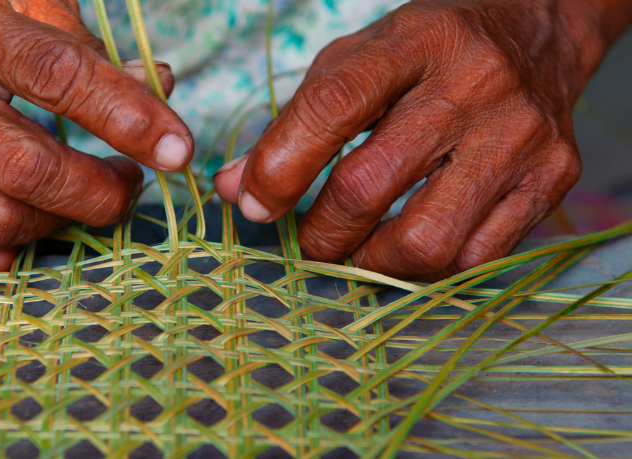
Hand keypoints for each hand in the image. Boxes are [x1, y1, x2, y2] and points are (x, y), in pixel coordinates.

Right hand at [0, 0, 192, 271]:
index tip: (175, 150)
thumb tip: (162, 93)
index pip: (57, 77)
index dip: (127, 119)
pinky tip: (19, 225)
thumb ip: (98, 53)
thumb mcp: (34, 6)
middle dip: (98, 192)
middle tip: (128, 183)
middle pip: (25, 169)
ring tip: (77, 195)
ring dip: (56, 221)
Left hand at [215, 0, 631, 279]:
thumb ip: (295, 122)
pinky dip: (426, 269)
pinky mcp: (553, 177)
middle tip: (309, 239)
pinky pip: (475, 258)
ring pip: (426, 239)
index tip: (252, 204)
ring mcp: (519, 135)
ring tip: (358, 249)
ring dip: (371, 261)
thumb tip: (234, 189)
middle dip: (320, 232)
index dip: (279, 166)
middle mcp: (474, 84)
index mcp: (415, 42)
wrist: (537, 32)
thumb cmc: (429, 52)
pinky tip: (409, 246)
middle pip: (370, 185)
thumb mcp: (357, 61)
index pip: (332, 105)